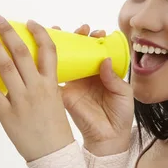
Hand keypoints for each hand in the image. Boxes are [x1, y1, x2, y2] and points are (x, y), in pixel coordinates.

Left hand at [0, 15, 73, 161]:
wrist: (54, 154)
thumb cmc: (56, 127)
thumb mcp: (56, 99)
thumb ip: (43, 83)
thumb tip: (24, 69)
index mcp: (52, 84)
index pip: (48, 51)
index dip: (40, 33)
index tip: (29, 22)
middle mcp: (37, 88)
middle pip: (22, 54)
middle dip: (9, 33)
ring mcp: (22, 101)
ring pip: (5, 68)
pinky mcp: (8, 114)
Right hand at [52, 24, 133, 155]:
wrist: (109, 138)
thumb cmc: (120, 115)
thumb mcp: (123, 93)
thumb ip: (114, 77)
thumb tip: (105, 59)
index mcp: (101, 72)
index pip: (96, 51)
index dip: (95, 39)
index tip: (97, 32)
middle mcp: (86, 75)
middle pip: (79, 51)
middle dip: (78, 37)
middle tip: (81, 30)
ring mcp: (74, 83)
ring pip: (66, 60)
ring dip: (62, 46)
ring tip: (60, 32)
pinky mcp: (64, 94)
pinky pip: (54, 78)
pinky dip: (48, 66)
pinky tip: (43, 53)